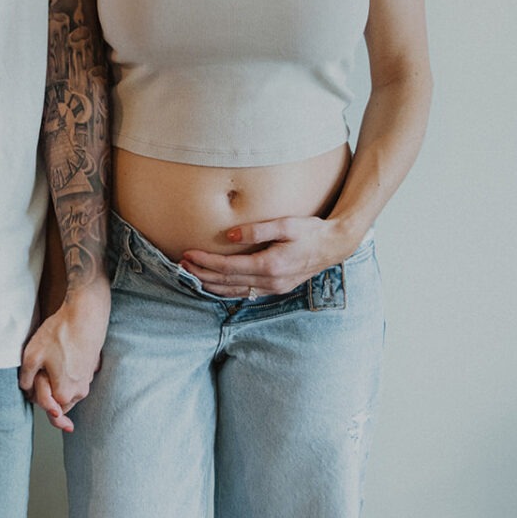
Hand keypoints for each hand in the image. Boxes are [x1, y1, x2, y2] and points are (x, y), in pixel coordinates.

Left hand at [19, 281, 110, 431]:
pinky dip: (66, 371)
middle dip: (47, 389)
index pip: (44, 406)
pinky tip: (62, 353)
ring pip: (66, 389)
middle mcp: (79, 393)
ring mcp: (87, 381)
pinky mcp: (91, 369)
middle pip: (56, 401)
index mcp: (64, 395)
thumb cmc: (59, 334)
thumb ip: (26, 381)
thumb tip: (27, 390)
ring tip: (52, 358)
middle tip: (42, 368)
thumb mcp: (32, 357)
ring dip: (56, 380)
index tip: (36, 375)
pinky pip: (74, 378)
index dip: (34, 391)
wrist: (85, 314)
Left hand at [180, 215, 353, 298]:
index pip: (228, 268)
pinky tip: (215, 284)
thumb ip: (257, 230)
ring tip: (191, 275)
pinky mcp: (276, 288)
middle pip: (227, 282)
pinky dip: (226, 290)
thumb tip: (229, 236)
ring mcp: (273, 288)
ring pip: (234, 292)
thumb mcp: (286, 224)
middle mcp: (270, 282)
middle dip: (202, 274)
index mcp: (270, 266)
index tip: (188, 253)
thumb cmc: (311, 231)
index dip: (206, 262)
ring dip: (211, 285)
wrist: (335, 246)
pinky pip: (245, 293)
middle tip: (181, 265)